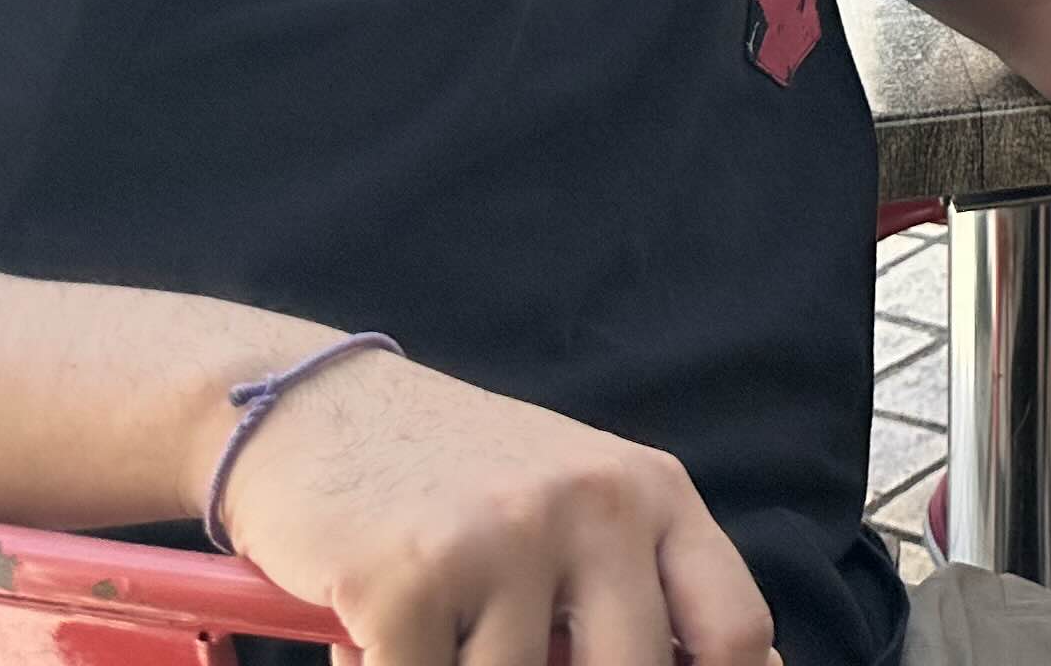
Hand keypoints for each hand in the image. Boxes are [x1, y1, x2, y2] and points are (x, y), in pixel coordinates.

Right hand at [211, 345, 776, 665]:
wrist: (315, 409)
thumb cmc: (453, 479)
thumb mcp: (573, 507)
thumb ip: (637, 587)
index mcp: (652, 494)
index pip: (734, 631)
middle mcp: (597, 506)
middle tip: (507, 658)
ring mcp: (508, 537)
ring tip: (433, 633)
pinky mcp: (414, 577)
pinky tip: (372, 631)